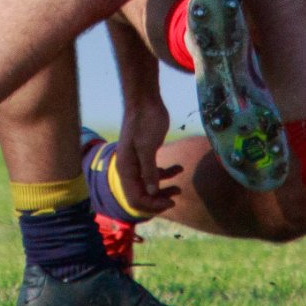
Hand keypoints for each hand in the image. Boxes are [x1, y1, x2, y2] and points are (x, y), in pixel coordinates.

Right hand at [110, 94, 180, 216]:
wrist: (145, 101)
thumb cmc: (144, 121)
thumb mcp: (147, 147)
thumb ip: (149, 171)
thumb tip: (152, 192)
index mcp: (125, 169)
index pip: (135, 198)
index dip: (152, 204)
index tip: (171, 203)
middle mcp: (129, 169)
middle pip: (141, 195)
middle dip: (158, 200)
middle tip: (176, 198)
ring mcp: (137, 163)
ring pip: (149, 185)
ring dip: (164, 189)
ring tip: (180, 189)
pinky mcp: (146, 155)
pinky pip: (154, 172)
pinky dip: (167, 173)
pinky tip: (179, 168)